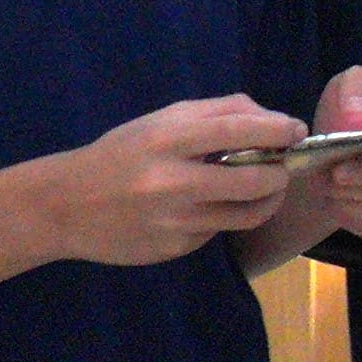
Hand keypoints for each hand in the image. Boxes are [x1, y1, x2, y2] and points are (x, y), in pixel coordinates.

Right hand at [42, 93, 305, 267]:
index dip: (279, 129)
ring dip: (267, 200)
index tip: (296, 131)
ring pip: (249, 214)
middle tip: (282, 167)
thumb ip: (217, 112)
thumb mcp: (161, 121)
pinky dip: (225, 217)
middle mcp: (172, 182)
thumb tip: (272, 118)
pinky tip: (209, 208)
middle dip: (281, 173)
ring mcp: (175, 221)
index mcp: (168, 140)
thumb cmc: (121, 154)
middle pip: (257, 180)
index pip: (241, 130)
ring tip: (264, 188)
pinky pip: (219, 230)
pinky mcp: (175, 248)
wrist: (65, 205)